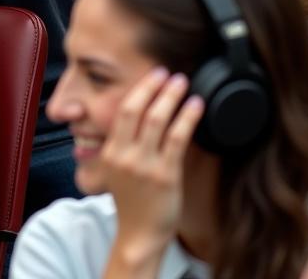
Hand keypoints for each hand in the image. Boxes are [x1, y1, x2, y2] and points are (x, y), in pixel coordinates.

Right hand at [103, 68, 203, 261]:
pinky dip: (187, 118)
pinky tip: (196, 106)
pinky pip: (178, 140)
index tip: (152, 76)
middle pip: (137, 110)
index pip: (123, 111)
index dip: (140, 90)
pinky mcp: (166, 175)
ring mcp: (145, 165)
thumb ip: (122, 144)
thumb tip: (138, 118)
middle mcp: (126, 155)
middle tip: (166, 72)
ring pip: (158, 121)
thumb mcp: (115, 169)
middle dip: (153, 87)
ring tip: (182, 83)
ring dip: (171, 97)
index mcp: (112, 151)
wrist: (139, 234)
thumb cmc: (131, 203)